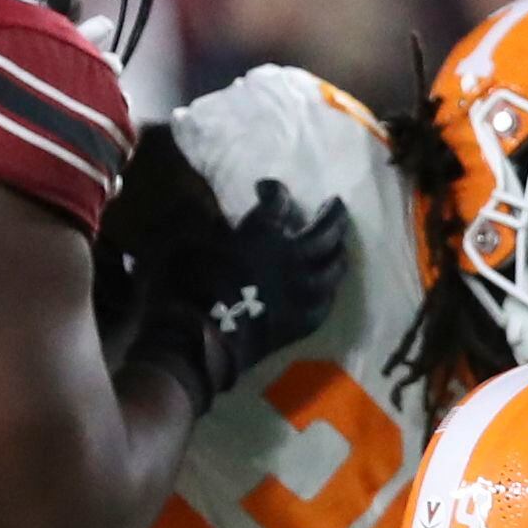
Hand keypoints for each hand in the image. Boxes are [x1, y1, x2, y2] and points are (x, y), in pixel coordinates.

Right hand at [128, 179, 353, 407]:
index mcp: (264, 233)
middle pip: (325, 229)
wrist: (202, 339)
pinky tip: (327, 288)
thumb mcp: (188, 243)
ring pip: (335, 266)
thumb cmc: (189, 286)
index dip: (274, 190)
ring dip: (338, 251)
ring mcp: (305, 291)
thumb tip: (217, 222)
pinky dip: (328, 290)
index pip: (278, 200)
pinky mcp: (305, 320)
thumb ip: (210, 228)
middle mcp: (293, 258)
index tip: (265, 188)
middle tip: (335, 205)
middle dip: (332, 213)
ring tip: (338, 246)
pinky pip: (326, 301)